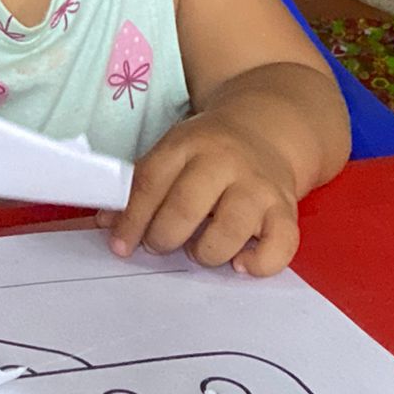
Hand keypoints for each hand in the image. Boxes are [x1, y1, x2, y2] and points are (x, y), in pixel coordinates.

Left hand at [96, 114, 299, 275]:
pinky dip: (258, 263)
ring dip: (206, 252)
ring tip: (198, 249)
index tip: (120, 245)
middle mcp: (224, 161)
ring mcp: (258, 185)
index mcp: (188, 144)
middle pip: (185, 207)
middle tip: (159, 245)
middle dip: (164, 237)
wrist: (264, 130)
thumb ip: (142, 186)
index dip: (131, 218)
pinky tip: (239, 261)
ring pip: (229, 230)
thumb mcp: (172, 152)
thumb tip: (106, 224)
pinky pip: (279, 246)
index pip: (151, 182)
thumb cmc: (208, 152)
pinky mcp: (286, 209)